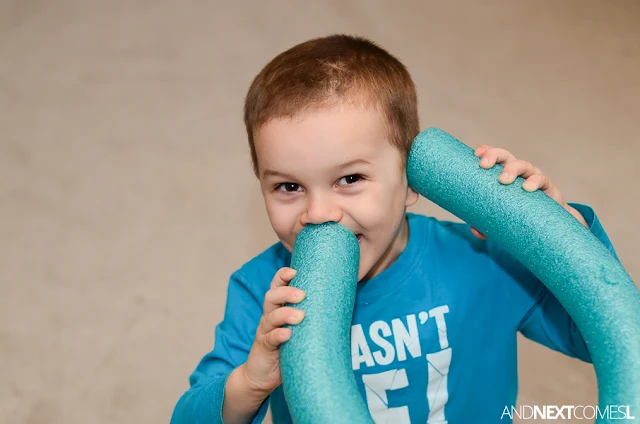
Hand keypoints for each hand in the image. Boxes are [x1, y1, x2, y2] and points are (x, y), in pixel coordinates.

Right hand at [242, 267, 305, 397]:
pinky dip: (279, 335)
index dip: (282, 276)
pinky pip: (270, 339)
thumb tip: (339, 304)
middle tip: (302, 294)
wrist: (261, 376)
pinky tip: (288, 334)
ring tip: (300, 316)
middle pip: (271, 297)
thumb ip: (309, 318)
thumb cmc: (285, 349)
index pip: (276, 287)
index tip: (294, 271)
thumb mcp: (297, 330)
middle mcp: (269, 317)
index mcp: (277, 309)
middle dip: (286, 293)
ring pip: (270, 317)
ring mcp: (265, 332)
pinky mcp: (264, 348)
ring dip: (285, 314)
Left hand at [470, 145, 587, 239]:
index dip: (486, 151)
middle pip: (505, 156)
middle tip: (483, 165)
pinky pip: (542, 180)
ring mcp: (533, 177)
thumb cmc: (519, 213)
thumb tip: (476, 231)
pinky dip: (534, 182)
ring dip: (512, 169)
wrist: (549, 223)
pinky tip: (527, 188)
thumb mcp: (500, 217)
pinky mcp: (548, 187)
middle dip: (494, 156)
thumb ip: (485, 223)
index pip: (494, 157)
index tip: (475, 155)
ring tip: (503, 180)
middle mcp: (518, 172)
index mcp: (503, 173)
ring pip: (523, 165)